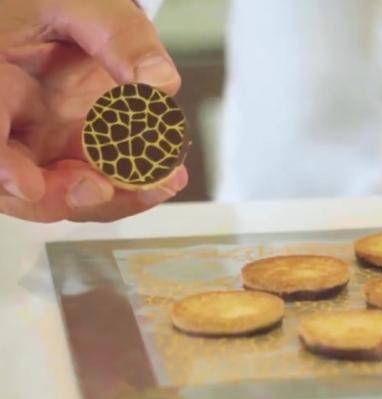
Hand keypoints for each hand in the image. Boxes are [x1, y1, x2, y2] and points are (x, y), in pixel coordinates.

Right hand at [0, 0, 186, 222]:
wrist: (64, 16)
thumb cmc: (49, 5)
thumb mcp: (77, 1)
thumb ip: (118, 33)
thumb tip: (160, 82)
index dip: (0, 165)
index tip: (28, 186)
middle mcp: (6, 123)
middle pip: (12, 184)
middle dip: (58, 194)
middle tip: (102, 187)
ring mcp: (36, 145)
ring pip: (57, 195)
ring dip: (108, 199)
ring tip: (158, 180)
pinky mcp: (68, 157)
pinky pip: (94, 186)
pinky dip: (130, 188)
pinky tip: (167, 176)